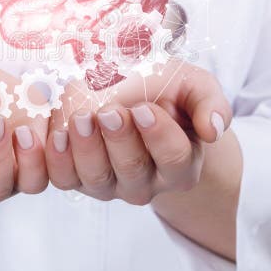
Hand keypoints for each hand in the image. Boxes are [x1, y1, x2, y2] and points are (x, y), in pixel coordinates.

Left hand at [45, 60, 232, 203]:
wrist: (132, 93)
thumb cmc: (166, 91)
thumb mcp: (193, 86)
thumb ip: (210, 103)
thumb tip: (214, 129)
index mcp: (180, 164)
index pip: (174, 158)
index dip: (159, 135)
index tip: (144, 109)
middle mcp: (145, 181)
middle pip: (133, 170)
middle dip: (119, 140)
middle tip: (109, 112)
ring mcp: (109, 184)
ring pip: (97, 177)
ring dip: (86, 148)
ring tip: (81, 118)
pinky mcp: (77, 179)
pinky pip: (65, 179)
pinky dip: (58, 159)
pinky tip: (56, 135)